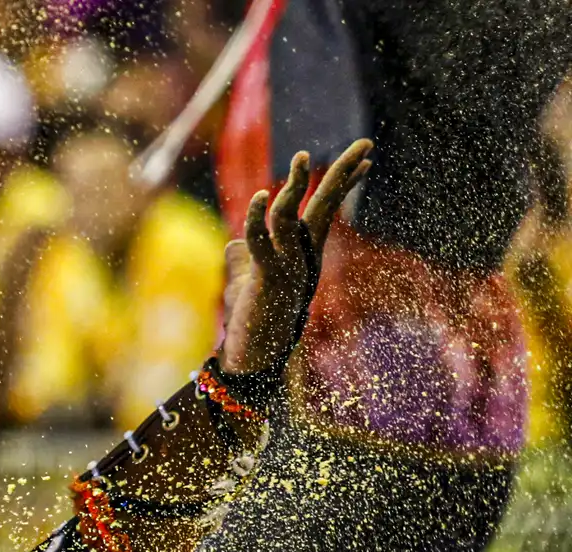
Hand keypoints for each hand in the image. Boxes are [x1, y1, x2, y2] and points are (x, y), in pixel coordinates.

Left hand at [219, 139, 372, 374]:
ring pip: (293, 218)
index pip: (326, 209)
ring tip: (302, 157)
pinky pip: (262, 243)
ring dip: (296, 187)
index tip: (366, 160)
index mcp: (303, 253)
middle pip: (325, 207)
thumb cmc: (252, 321)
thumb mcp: (248, 281)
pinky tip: (260, 197)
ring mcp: (288, 267)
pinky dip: (258, 220)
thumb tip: (234, 243)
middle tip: (365, 145)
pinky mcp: (268, 280)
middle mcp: (302, 257)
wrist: (253, 358)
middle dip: (343, 174)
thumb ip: (243, 258)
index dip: (344, 183)